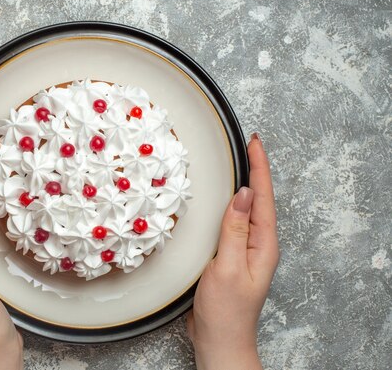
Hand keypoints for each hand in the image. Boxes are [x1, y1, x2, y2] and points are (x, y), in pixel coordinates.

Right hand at [186, 134, 278, 369]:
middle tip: (248, 143)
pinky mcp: (229, 255)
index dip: (259, 169)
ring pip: (245, 209)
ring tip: (239, 162)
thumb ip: (234, 230)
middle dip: (255, 170)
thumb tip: (243, 194)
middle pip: (258, 199)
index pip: (263, 198)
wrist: (219, 339)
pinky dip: (227, 204)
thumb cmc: (226, 310)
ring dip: (243, 184)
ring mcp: (243, 249)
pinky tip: (221, 200)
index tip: (254, 143)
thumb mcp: (228, 267)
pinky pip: (231, 222)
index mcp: (262, 244)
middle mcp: (257, 244)